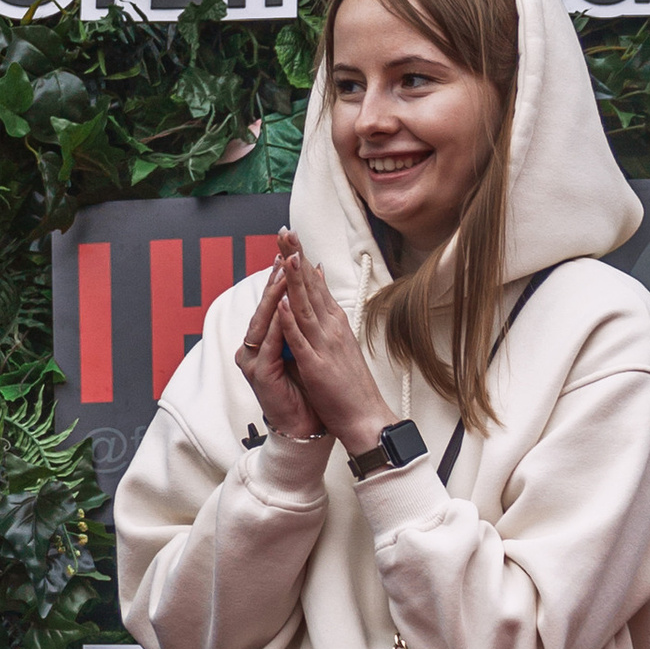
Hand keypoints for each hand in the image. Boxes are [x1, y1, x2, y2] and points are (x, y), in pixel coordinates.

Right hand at [233, 255, 331, 448]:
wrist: (305, 427)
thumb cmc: (306, 390)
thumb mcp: (306, 350)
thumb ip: (300, 323)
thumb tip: (308, 288)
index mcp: (266, 340)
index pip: (274, 302)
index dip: (283, 277)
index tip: (291, 251)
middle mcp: (255, 347)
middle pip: (266, 306)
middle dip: (276, 278)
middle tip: (283, 251)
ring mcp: (254, 361)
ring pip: (264, 321)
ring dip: (274, 295)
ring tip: (282, 271)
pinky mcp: (260, 375)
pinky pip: (269, 346)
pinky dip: (276, 325)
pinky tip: (282, 307)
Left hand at [270, 238, 390, 458]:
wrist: (365, 416)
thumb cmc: (349, 384)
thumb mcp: (339, 343)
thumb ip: (328, 316)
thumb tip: (319, 290)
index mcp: (334, 324)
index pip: (315, 285)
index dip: (302, 260)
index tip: (291, 237)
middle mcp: (331, 329)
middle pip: (311, 288)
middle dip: (297, 259)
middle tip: (285, 231)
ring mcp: (324, 346)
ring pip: (307, 308)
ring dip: (296, 281)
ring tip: (287, 255)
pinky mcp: (317, 366)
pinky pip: (301, 341)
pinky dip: (292, 322)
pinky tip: (284, 303)